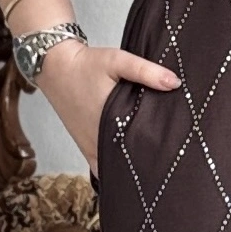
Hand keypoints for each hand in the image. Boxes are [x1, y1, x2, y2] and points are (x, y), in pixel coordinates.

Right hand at [32, 39, 179, 178]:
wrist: (56, 68)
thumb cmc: (87, 65)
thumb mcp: (118, 61)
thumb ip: (146, 72)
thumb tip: (175, 83)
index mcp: (111, 121)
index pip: (140, 147)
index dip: (158, 152)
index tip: (174, 153)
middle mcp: (99, 139)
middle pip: (129, 162)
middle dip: (148, 162)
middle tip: (168, 161)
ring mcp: (90, 147)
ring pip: (115, 169)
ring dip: (131, 168)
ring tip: (152, 166)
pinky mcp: (85, 147)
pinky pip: (101, 168)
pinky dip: (114, 170)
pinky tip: (128, 169)